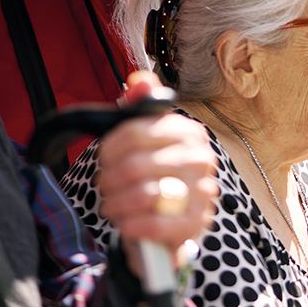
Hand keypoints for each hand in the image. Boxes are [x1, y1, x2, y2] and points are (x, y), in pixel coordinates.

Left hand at [95, 72, 217, 277]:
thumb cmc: (153, 176)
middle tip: (106, 186)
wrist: (169, 221)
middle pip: (135, 165)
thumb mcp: (145, 140)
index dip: (110, 148)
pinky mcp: (195, 223)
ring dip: (117, 204)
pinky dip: (132, 225)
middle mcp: (201, 159)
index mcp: (189, 133)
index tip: (105, 158)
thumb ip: (141, 108)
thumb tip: (139, 81)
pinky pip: (155, 224)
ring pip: (144, 195)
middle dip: (111, 180)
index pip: (136, 132)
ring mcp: (202, 192)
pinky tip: (126, 224)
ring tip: (112, 205)